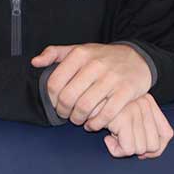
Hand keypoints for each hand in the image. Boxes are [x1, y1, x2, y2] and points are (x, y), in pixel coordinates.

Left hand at [32, 43, 150, 129]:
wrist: (137, 58)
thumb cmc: (103, 57)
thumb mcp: (79, 50)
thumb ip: (54, 53)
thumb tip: (35, 62)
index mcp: (80, 54)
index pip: (54, 82)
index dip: (51, 98)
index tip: (55, 103)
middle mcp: (95, 65)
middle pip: (68, 97)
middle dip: (63, 111)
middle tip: (66, 114)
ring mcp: (112, 78)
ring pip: (85, 107)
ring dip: (78, 119)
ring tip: (78, 119)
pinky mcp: (126, 91)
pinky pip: (106, 114)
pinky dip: (96, 123)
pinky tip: (93, 124)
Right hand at [101, 94, 173, 159]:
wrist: (80, 97)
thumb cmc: (101, 110)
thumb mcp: (125, 116)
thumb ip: (143, 129)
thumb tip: (149, 154)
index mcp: (149, 102)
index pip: (167, 134)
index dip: (155, 149)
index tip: (137, 147)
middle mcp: (144, 104)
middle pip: (154, 145)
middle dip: (137, 149)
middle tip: (120, 140)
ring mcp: (134, 110)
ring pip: (141, 149)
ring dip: (124, 148)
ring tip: (112, 136)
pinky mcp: (123, 118)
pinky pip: (127, 149)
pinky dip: (115, 150)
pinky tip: (106, 139)